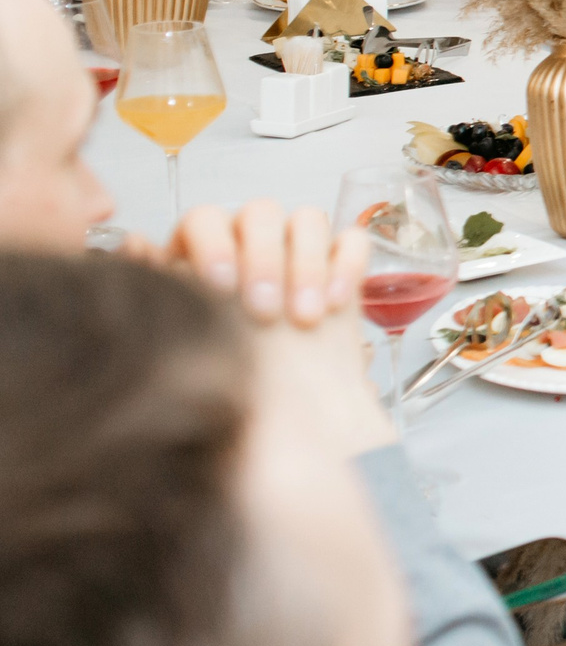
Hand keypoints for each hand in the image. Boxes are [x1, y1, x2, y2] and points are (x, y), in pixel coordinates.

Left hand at [158, 201, 393, 457]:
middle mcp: (252, 245)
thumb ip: (158, 285)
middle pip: (260, 213)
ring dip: (307, 263)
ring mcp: (301, 254)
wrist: (289, 432)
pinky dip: (346, 265)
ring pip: (308, 219)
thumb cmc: (227, 386)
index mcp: (206, 254)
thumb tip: (133, 243)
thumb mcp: (183, 337)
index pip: (205, 220)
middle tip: (264, 311)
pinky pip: (352, 241)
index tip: (219, 288)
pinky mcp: (343, 270)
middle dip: (262, 258)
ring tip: (303, 317)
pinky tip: (336, 306)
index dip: (212, 247)